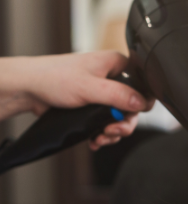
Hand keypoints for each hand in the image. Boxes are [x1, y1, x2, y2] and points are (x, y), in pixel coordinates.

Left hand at [0, 52, 154, 147]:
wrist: (29, 89)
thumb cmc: (53, 78)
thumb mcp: (90, 87)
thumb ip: (118, 95)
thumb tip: (141, 102)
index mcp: (116, 65)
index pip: (142, 85)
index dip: (141, 103)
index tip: (130, 116)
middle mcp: (112, 78)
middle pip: (132, 107)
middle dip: (123, 124)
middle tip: (113, 130)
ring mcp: (103, 94)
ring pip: (120, 118)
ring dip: (113, 132)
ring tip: (101, 137)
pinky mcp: (94, 107)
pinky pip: (107, 123)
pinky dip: (103, 134)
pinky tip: (95, 138)